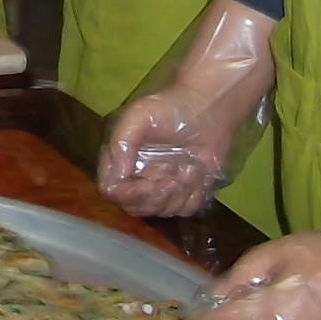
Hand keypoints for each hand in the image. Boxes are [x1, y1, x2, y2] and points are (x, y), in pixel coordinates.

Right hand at [101, 89, 237, 217]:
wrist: (209, 109)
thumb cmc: (171, 109)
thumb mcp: (139, 116)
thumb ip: (122, 143)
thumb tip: (119, 174)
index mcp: (120, 159)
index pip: (111, 190)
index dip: (129, 194)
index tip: (150, 183)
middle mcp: (136, 177)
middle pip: (135, 207)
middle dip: (157, 197)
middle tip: (175, 176)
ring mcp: (161, 186)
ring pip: (161, 211)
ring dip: (179, 193)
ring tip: (190, 168)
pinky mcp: (185, 191)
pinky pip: (185, 209)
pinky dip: (193, 196)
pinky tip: (198, 173)